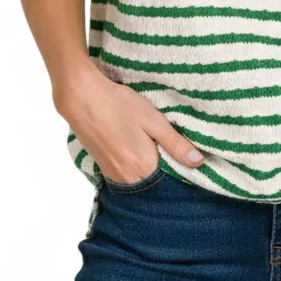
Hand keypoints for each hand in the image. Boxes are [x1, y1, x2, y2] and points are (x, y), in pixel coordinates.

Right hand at [52, 61, 205, 182]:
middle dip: (164, 167)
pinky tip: (134, 146)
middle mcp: (128, 178)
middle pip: (155, 181)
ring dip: (148, 166)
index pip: (171, 179)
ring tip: (149, 143)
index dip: (179, 166)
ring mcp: (113, 175)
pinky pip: (126, 175)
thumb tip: (198, 162)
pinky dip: (135, 165)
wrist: (81, 99)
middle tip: (164, 144)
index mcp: (144, 168)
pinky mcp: (103, 168)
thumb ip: (175, 144)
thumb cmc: (119, 105)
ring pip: (140, 179)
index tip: (183, 152)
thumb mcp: (153, 120)